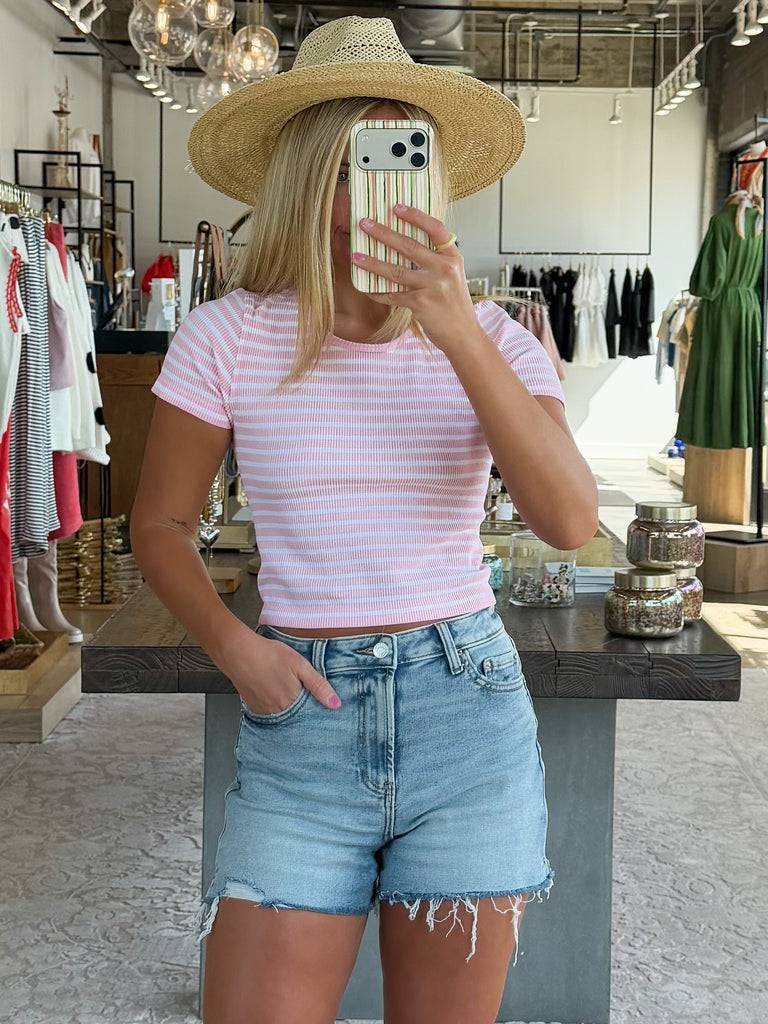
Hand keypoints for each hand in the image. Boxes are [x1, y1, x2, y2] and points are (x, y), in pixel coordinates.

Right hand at [217, 622, 340, 714]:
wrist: (238, 652)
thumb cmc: (268, 655)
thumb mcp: (300, 665)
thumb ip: (318, 685)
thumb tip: (335, 704)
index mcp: (292, 703)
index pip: (310, 717)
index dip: (318, 712)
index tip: (324, 710)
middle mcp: (278, 712)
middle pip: (297, 719)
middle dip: (304, 713)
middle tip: (306, 701)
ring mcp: (264, 711)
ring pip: (283, 717)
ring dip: (290, 711)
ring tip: (291, 696)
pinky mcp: (254, 708)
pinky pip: (270, 714)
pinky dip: (276, 708)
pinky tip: (277, 696)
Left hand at [353, 205, 480, 352]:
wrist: (464, 335)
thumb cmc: (454, 305)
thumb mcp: (452, 276)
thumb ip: (436, 260)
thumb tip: (406, 244)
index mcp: (452, 257)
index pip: (435, 228)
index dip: (415, 216)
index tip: (396, 207)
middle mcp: (445, 268)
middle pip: (409, 246)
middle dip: (383, 233)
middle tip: (364, 224)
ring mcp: (433, 286)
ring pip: (396, 271)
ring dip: (373, 263)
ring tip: (355, 256)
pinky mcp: (421, 304)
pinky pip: (394, 295)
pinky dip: (379, 292)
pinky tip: (367, 288)